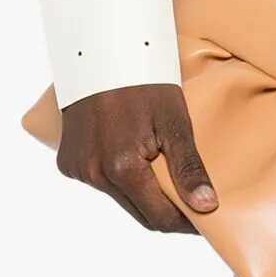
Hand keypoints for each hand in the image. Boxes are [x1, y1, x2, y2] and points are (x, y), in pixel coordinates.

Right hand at [56, 83, 216, 234]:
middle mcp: (94, 174)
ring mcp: (78, 169)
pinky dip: (121, 181)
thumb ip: (188, 168)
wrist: (101, 53)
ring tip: (167, 180)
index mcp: (121, 168)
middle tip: (193, 203)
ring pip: (120, 199)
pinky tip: (135, 163)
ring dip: (144, 196)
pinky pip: (101, 183)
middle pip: (140, 213)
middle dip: (167, 212)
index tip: (206, 218)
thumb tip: (205, 207)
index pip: (159, 218)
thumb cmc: (143, 82)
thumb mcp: (174, 122)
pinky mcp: (69, 162)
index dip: (186, 223)